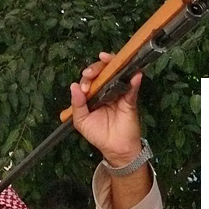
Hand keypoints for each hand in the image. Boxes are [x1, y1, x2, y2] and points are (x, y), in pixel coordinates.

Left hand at [69, 52, 142, 167]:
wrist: (116, 149)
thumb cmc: (98, 135)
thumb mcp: (81, 121)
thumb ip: (77, 105)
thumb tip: (74, 86)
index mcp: (93, 94)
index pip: (90, 78)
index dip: (86, 78)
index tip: (84, 88)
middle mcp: (106, 90)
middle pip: (102, 71)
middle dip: (96, 67)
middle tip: (91, 74)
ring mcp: (119, 93)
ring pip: (117, 72)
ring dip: (113, 63)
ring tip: (107, 59)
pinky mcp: (130, 100)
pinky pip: (133, 88)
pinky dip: (134, 80)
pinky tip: (134, 75)